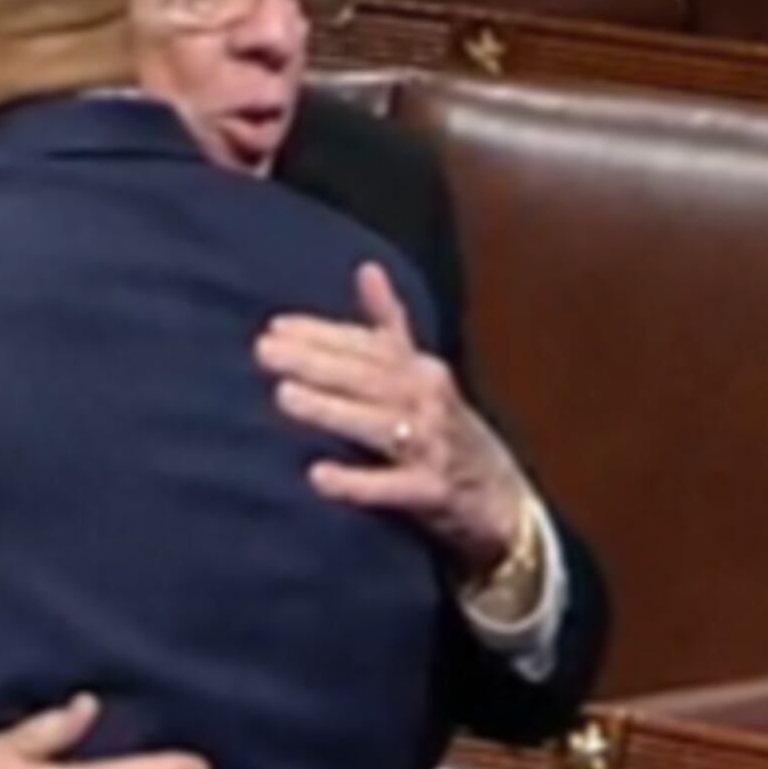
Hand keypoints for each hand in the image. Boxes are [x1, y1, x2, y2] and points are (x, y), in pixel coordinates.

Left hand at [260, 263, 532, 577]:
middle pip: (368, 377)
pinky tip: (318, 476)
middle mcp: (429, 401)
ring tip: (284, 396)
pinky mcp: (431, 492)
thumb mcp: (424, 374)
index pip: (367, 345)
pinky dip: (356, 483)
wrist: (502, 499)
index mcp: (422, 370)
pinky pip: (390, 488)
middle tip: (265, 351)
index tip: (275, 326)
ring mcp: (432, 447)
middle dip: (316, 362)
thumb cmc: (448, 430)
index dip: (321, 334)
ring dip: (332, 410)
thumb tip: (366, 269)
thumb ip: (390, 325)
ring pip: (377, 425)